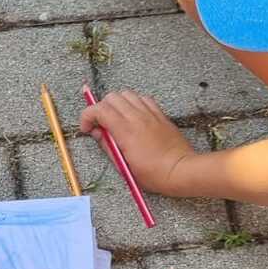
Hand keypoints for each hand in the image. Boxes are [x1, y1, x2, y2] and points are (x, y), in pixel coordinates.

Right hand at [79, 91, 197, 195]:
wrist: (181, 170)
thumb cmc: (154, 174)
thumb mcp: (124, 167)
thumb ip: (108, 146)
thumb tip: (97, 133)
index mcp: (126, 131)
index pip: (99, 109)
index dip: (87, 116)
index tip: (87, 128)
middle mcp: (137, 117)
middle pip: (111, 97)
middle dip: (100, 108)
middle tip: (101, 125)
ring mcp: (150, 114)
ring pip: (127, 94)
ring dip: (117, 104)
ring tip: (117, 119)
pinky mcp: (160, 114)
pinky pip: (143, 98)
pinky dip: (133, 103)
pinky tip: (133, 116)